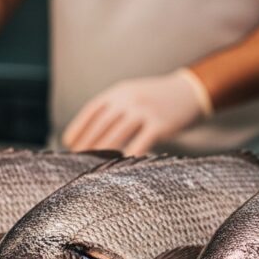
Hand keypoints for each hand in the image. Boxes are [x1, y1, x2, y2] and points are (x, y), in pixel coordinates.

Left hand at [62, 68, 212, 155]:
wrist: (191, 90)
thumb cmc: (157, 98)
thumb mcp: (133, 94)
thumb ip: (114, 108)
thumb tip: (91, 133)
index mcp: (119, 92)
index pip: (92, 111)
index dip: (78, 128)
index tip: (68, 144)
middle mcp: (129, 99)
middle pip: (101, 125)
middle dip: (87, 145)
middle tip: (76, 161)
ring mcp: (144, 111)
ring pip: (117, 135)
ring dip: (102, 153)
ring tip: (92, 167)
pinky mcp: (160, 124)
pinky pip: (141, 143)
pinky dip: (129, 156)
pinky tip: (121, 167)